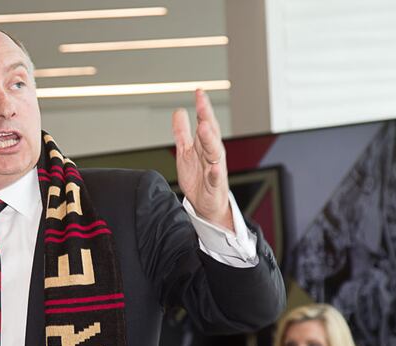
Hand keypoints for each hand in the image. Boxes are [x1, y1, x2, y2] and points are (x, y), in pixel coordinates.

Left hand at [173, 89, 232, 230]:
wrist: (206, 205)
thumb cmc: (198, 177)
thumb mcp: (186, 151)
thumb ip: (182, 132)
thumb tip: (179, 111)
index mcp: (206, 145)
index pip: (206, 122)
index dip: (203, 107)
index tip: (199, 91)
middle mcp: (213, 154)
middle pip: (211, 133)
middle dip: (207, 118)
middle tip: (202, 105)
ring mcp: (215, 169)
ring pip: (214, 152)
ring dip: (210, 140)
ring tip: (204, 128)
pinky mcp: (214, 186)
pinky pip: (215, 178)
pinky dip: (215, 173)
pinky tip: (213, 167)